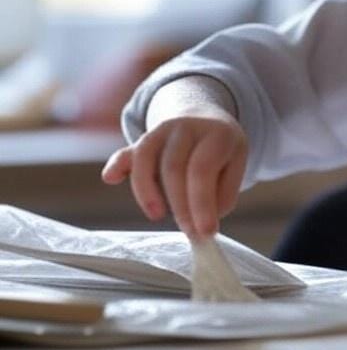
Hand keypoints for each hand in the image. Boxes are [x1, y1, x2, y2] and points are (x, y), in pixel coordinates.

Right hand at [100, 76, 246, 237]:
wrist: (205, 117)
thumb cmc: (220, 153)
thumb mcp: (234, 167)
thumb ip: (222, 196)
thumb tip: (200, 227)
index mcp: (218, 134)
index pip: (203, 169)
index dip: (201, 202)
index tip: (206, 232)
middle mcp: (188, 127)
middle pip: (173, 166)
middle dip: (179, 204)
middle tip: (189, 231)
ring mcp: (163, 130)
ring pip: (145, 156)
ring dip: (146, 191)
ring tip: (157, 215)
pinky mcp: (144, 139)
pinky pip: (126, 152)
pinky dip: (116, 165)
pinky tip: (111, 179)